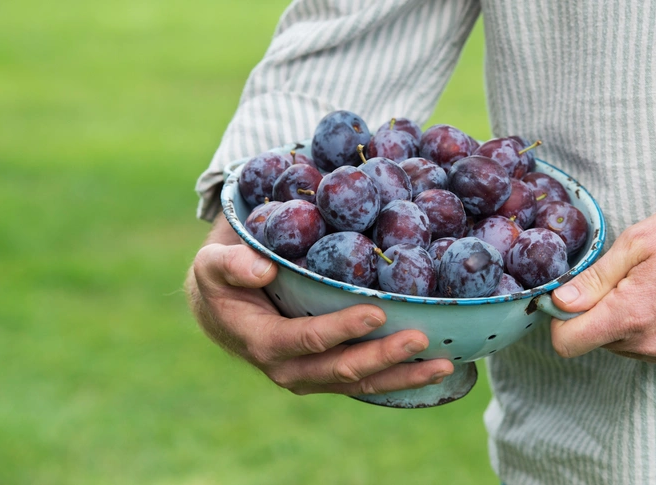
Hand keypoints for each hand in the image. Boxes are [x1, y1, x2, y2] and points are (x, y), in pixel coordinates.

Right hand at [185, 215, 453, 394]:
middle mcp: (288, 369)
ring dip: (401, 375)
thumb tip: (263, 268)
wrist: (224, 312)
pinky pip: (365, 382)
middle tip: (421, 338)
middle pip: (341, 370)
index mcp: (262, 342)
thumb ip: (231, 263)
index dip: (342, 329)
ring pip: (360, 384)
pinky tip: (431, 369)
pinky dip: (398, 377)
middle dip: (382, 357)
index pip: (307, 340)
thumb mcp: (213, 264)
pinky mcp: (327, 373)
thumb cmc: (221, 282)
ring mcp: (311, 376)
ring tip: (442, 364)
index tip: (376, 311)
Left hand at [550, 205, 655, 363]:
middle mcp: (647, 343)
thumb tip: (559, 302)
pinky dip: (637, 325)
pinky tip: (655, 300)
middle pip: (590, 340)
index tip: (566, 299)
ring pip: (614, 343)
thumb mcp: (635, 244)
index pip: (568, 342)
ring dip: (616, 319)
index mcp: (630, 316)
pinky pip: (639, 345)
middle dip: (592, 312)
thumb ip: (593, 279)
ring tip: (641, 287)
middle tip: (616, 282)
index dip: (559, 320)